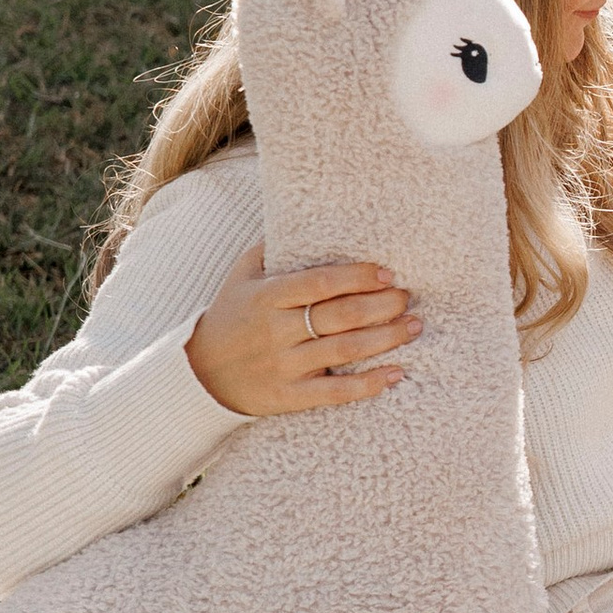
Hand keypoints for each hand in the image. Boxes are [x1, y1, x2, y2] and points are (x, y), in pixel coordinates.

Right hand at [187, 243, 420, 416]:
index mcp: (267, 297)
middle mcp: (276, 331)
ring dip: (386, 338)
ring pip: (345, 350)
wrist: (199, 373)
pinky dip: (369, 385)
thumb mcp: (241, 275)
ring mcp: (284, 365)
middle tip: (407, 298)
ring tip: (414, 326)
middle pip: (341, 316)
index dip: (358, 277)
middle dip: (382, 305)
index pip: (321, 283)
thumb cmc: (230, 315)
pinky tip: (396, 374)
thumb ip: (272, 249)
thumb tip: (306, 216)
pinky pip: (335, 392)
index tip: (387, 273)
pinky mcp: (289, 396)